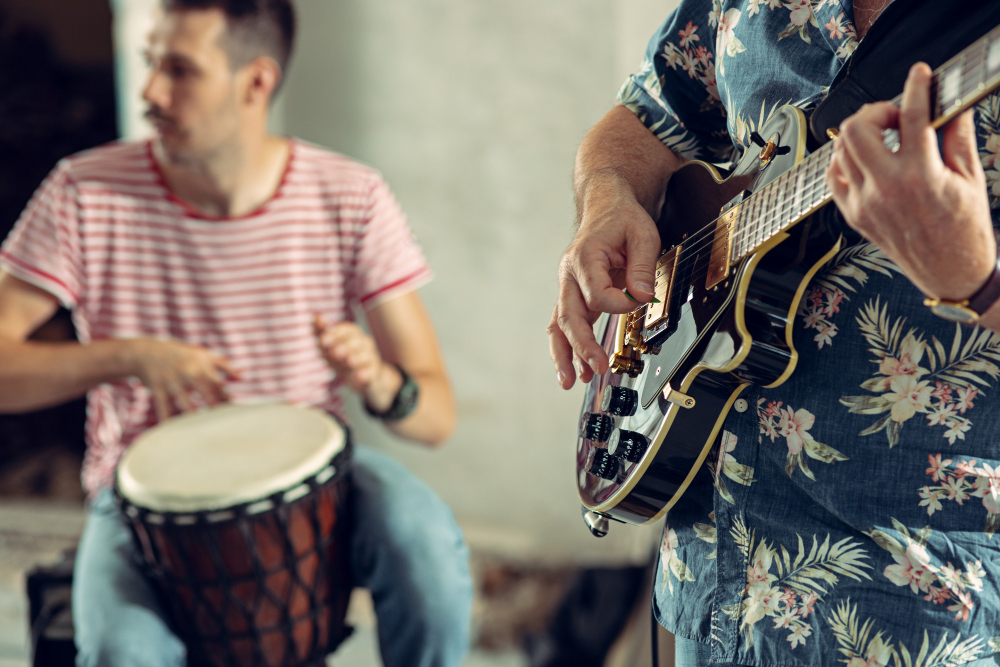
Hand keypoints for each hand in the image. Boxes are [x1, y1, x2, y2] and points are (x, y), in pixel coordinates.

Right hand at [122, 338, 238, 420]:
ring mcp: (172, 380)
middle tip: (223, 421)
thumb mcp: (202, 354)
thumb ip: (223, 365)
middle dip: (214, 404)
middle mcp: (188, 372)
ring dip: (191, 412)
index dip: (227, 398)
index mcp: (202, 365)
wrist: (146, 351)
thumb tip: (243, 377)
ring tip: (200, 427)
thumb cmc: (180, 355)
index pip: (218, 384)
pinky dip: (166, 416)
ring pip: (183, 399)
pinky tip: (170, 429)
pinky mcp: (157, 387)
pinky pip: (163, 404)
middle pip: (205, 390)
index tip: (235, 413)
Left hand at [313, 316, 400, 409]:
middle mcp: (364, 343)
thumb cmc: (342, 357)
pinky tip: (360, 375)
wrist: (362, 378)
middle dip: (346, 345)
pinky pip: (372, 372)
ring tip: (348, 361)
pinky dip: (366, 373)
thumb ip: (320, 332)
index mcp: (353, 334)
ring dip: (357, 358)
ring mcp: (371, 358)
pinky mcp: (374, 373)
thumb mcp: (329, 346)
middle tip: (335, 352)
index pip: (347, 329)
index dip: (335, 333)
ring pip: (366, 355)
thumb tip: (316, 318)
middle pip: (357, 341)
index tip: (323, 341)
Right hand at [548, 177, 661, 388]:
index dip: (622, 303)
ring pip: (559, 324)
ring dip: (564, 354)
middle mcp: (569, 275)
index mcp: (584, 257)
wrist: (606, 206)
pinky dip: (566, 347)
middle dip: (581, 345)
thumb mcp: (643, 234)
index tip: (641, 299)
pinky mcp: (574, 296)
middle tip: (596, 368)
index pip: (598, 294)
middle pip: (568, 316)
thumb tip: (642, 296)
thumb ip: (643, 265)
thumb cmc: (623, 219)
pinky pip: (563, 324)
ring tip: (570, 381)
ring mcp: (568, 286)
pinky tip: (572, 369)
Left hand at [826, 62, 995, 303]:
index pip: (911, 117)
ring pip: (840, 151)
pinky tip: (867, 159)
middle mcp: (886, 189)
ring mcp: (864, 204)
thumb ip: (958, 136)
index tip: (919, 74)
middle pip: (855, 129)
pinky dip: (845, 160)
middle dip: (874, 111)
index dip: (915, 87)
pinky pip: (833, 176)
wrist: (951, 272)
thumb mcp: (971, 178)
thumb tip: (952, 103)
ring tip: (884, 135)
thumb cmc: (964, 229)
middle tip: (894, 115)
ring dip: (860, 134)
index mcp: (921, 176)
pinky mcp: (853, 215)